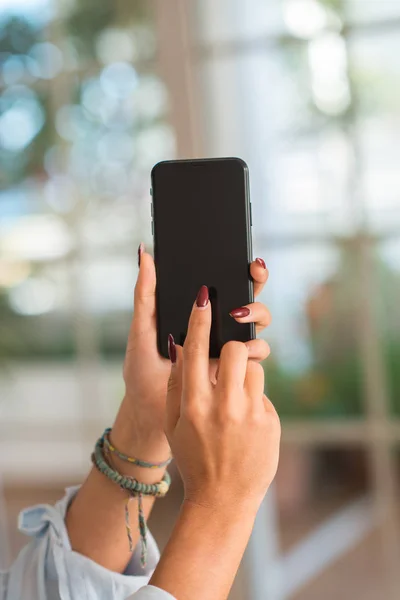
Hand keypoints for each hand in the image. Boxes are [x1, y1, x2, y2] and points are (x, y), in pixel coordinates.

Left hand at [114, 245, 271, 459]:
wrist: (150, 414)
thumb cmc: (142, 371)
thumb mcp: (142, 329)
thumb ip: (146, 293)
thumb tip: (144, 252)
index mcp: (196, 314)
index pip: (222, 283)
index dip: (237, 266)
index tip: (244, 257)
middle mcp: (217, 326)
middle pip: (246, 296)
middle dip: (256, 281)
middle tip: (253, 272)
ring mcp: (228, 347)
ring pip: (256, 322)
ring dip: (256, 313)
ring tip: (239, 315)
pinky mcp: (235, 371)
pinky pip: (256, 353)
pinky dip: (255, 346)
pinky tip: (244, 347)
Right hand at [166, 286, 280, 512]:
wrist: (223, 498)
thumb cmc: (194, 457)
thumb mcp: (173, 424)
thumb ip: (176, 384)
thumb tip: (181, 345)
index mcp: (193, 404)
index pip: (196, 350)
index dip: (199, 320)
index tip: (204, 297)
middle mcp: (222, 406)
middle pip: (234, 350)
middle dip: (232, 348)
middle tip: (227, 361)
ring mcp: (249, 414)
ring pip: (253, 367)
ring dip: (244, 374)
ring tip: (235, 398)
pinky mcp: (270, 422)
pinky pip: (263, 392)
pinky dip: (254, 398)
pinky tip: (246, 422)